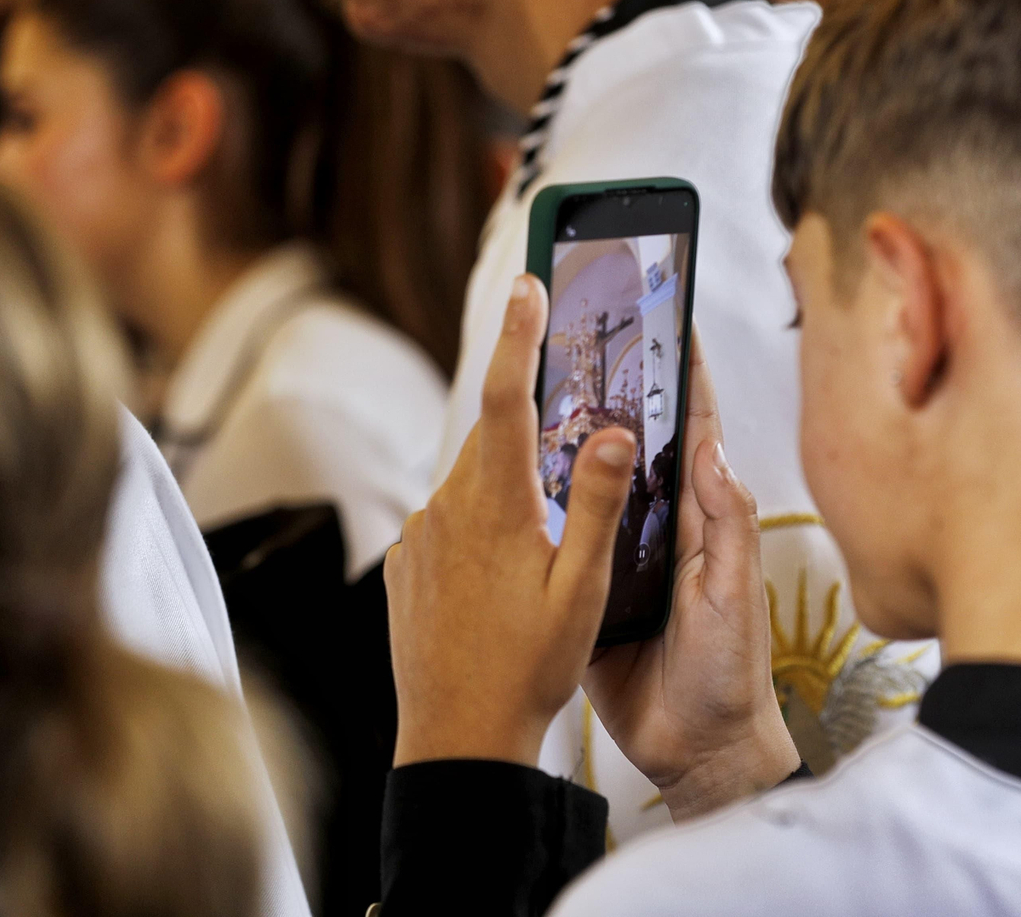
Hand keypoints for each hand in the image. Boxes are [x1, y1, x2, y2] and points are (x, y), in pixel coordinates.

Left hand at [385, 275, 636, 767]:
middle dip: (528, 440)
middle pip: (493, 442)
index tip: (526, 283)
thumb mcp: (583, 587)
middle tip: (563, 478)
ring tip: (536, 565)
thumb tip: (616, 432)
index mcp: (495, 505)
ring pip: (472, 487)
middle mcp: (446, 509)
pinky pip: (446, 525)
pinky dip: (478, 534)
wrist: (459, 736)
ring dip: (507, 498)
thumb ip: (597, 501)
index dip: (517, 334)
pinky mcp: (404, 566)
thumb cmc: (528, 668)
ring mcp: (419, 539)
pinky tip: (499, 588)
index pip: (506, 396)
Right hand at [584, 334, 798, 821]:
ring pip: (592, 482)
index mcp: (702, 516)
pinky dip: (540, 504)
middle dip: (614, 385)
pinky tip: (510, 473)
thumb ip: (724, 523)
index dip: (682, 369)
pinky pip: (561, 537)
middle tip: (581, 330)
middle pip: (635, 441)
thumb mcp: (732, 593)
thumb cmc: (728, 672)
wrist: (696, 753)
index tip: (668, 309)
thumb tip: (707, 446)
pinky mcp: (585, 591)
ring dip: (570, 438)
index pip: (693, 426)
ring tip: (537, 384)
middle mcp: (661, 525)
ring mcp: (620, 556)